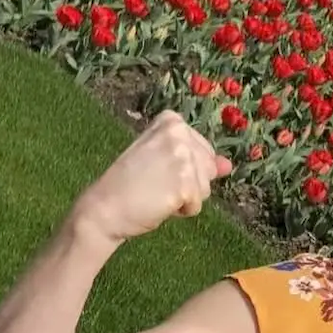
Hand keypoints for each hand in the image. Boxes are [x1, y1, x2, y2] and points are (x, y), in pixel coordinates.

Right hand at [73, 112, 232, 243]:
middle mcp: (179, 133)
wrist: (104, 207)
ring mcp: (183, 157)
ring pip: (206, 187)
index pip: (203, 151)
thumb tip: (228, 166)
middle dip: (189, 183)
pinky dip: (182, 211)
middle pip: (209, 168)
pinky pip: (198, 205)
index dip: (184, 168)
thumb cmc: (129, 183)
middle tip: (156, 183)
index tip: (156, 168)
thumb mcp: (163, 161)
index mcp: (171, 121)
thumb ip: (196, 159)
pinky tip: (160, 204)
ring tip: (157, 193)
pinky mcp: (185, 184)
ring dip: (186, 198)